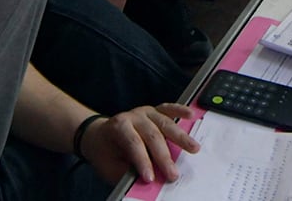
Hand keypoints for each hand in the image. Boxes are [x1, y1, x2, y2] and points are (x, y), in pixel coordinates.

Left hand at [79, 104, 198, 184]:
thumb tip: (144, 183)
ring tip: (193, 148)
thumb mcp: (109, 166)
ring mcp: (145, 112)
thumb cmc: (105, 151)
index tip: (151, 178)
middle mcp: (133, 117)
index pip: (134, 144)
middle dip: (164, 157)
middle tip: (173, 174)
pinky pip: (168, 109)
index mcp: (119, 127)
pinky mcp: (154, 111)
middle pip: (152, 135)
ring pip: (164, 123)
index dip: (143, 161)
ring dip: (180, 137)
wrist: (98, 136)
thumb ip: (126, 173)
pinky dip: (180, 111)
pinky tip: (190, 115)